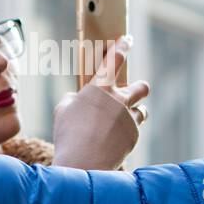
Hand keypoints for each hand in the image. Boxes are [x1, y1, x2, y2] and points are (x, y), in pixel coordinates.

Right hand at [52, 35, 149, 170]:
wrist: (84, 163)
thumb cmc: (68, 135)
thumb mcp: (62, 110)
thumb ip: (74, 99)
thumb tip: (79, 99)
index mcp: (100, 88)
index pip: (115, 60)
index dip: (123, 47)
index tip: (128, 39)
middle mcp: (119, 100)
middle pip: (141, 87)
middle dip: (139, 88)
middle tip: (132, 93)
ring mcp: (129, 118)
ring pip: (141, 111)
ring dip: (133, 114)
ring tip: (117, 124)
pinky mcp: (134, 136)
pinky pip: (133, 131)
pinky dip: (124, 135)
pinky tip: (110, 143)